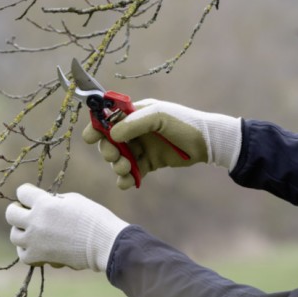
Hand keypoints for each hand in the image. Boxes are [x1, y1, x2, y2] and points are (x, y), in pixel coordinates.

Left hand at [5, 183, 128, 271]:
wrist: (104, 243)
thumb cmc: (93, 217)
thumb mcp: (73, 199)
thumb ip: (53, 200)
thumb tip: (43, 204)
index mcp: (44, 203)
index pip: (22, 192)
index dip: (27, 192)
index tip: (32, 195)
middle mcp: (35, 222)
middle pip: (11, 214)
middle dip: (18, 210)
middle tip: (26, 212)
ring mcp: (35, 241)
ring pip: (14, 235)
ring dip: (21, 231)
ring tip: (33, 230)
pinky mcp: (40, 257)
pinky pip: (22, 254)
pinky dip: (27, 249)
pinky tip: (36, 245)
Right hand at [82, 98, 241, 189]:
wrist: (208, 143)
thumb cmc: (184, 123)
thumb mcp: (159, 116)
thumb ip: (134, 123)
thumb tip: (112, 133)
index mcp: (135, 114)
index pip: (108, 118)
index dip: (97, 127)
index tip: (90, 138)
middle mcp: (135, 130)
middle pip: (109, 141)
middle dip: (108, 150)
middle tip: (115, 156)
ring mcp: (141, 148)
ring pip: (119, 159)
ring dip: (117, 165)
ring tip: (125, 169)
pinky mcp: (148, 164)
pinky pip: (131, 172)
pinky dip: (126, 179)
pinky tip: (127, 182)